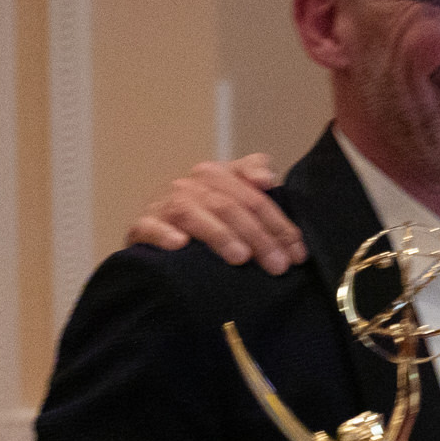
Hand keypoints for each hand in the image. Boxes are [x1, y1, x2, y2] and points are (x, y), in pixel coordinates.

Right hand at [130, 156, 302, 274]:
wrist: (155, 227)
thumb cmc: (203, 215)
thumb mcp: (231, 194)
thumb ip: (253, 178)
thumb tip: (267, 178)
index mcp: (215, 175)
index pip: (254, 197)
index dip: (278, 224)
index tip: (297, 253)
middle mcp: (190, 185)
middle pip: (229, 206)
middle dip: (258, 236)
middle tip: (277, 265)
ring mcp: (165, 204)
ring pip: (194, 213)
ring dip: (218, 234)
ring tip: (239, 257)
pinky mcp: (143, 225)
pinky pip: (151, 227)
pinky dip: (164, 234)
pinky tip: (179, 245)